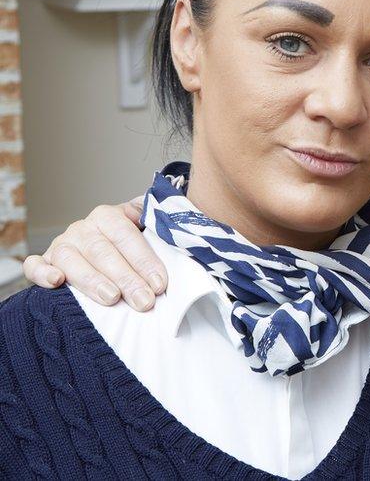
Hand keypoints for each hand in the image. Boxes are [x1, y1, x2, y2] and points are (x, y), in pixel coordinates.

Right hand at [22, 197, 166, 310]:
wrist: (105, 245)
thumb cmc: (131, 245)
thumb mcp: (148, 230)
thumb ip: (161, 227)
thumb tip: (185, 229)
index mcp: (109, 216)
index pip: (127, 236)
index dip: (144, 260)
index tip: (161, 284)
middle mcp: (84, 228)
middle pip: (103, 252)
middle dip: (126, 278)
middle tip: (144, 301)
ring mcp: (62, 244)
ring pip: (72, 259)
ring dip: (92, 280)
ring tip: (112, 298)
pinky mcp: (45, 261)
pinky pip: (36, 265)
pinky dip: (41, 273)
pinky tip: (56, 283)